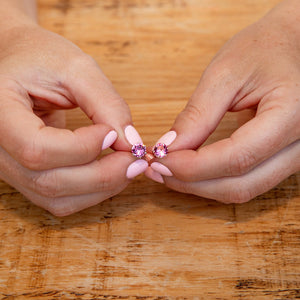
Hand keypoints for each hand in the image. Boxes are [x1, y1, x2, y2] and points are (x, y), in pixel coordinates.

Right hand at [0, 23, 147, 215]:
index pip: (37, 148)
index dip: (83, 147)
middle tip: (136, 161)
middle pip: (49, 181)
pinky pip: (60, 199)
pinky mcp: (28, 175)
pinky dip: (92, 192)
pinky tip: (112, 172)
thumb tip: (132, 144)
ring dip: (102, 188)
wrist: (20, 65)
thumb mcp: (76, 68)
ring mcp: (10, 167)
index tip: (112, 132)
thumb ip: (107, 104)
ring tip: (129, 166)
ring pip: (56, 198)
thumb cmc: (40, 58)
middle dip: (103, 175)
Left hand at [148, 0, 299, 202]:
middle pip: (240, 184)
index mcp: (292, 115)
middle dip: (192, 182)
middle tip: (157, 170)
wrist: (292, 45)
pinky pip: (246, 182)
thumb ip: (198, 115)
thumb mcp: (225, 74)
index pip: (237, 157)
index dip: (192, 166)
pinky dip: (214, 181)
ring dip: (201, 186)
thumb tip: (168, 148)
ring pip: (243, 190)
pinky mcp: (282, 159)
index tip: (159, 161)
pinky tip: (190, 171)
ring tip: (168, 171)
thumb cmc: (264, 49)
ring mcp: (295, 156)